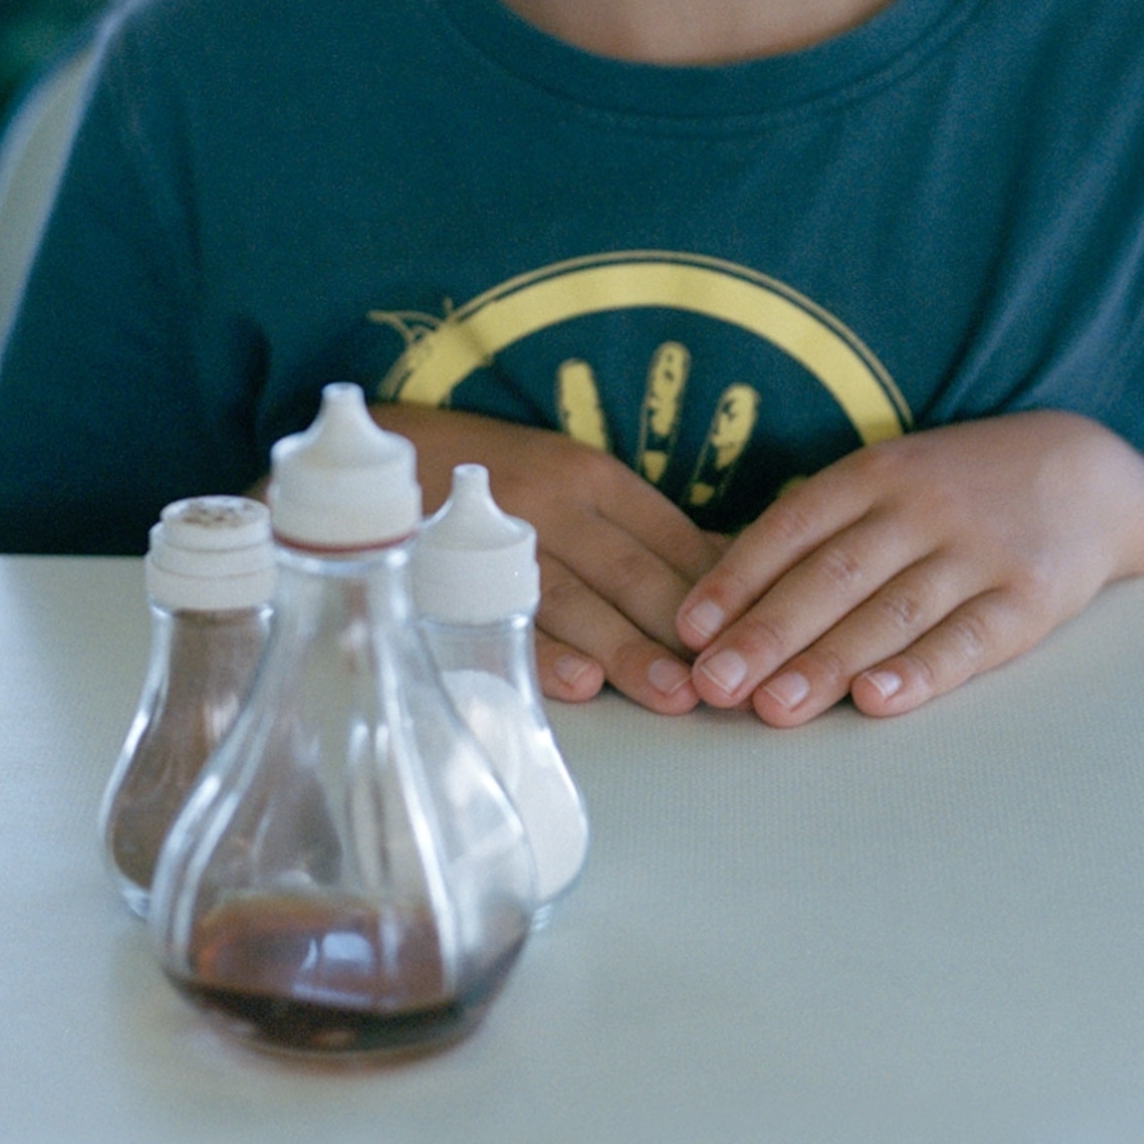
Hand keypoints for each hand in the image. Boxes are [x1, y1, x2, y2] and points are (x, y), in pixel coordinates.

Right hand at [372, 405, 725, 714]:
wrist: (385, 449)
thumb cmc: (499, 476)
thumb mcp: (570, 480)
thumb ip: (639, 529)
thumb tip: (729, 567)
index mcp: (589, 476)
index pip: (667, 533)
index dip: (715, 587)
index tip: (758, 632)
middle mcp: (550, 501)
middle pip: (629, 569)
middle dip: (681, 627)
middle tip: (728, 676)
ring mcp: (497, 537)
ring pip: (574, 599)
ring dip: (627, 649)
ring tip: (673, 695)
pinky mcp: (450, 573)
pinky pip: (501, 618)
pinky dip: (543, 652)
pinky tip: (581, 683)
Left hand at [673, 410, 1143, 726]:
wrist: (1091, 472)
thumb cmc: (962, 489)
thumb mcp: (895, 480)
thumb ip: (826, 528)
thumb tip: (729, 592)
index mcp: (877, 473)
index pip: (794, 525)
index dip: (738, 578)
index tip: (688, 629)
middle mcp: (921, 507)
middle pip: (833, 575)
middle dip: (767, 633)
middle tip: (712, 684)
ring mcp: (977, 552)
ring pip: (891, 612)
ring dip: (827, 663)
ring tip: (772, 708)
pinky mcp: (1028, 598)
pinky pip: (968, 639)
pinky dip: (920, 672)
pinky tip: (877, 702)